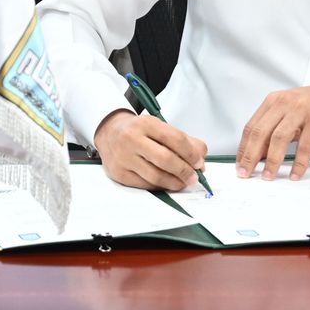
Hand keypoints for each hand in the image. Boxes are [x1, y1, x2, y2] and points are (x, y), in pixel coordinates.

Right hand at [92, 109, 207, 191]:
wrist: (108, 132)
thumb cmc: (138, 131)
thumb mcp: (159, 126)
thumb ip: (183, 141)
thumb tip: (200, 161)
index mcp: (145, 123)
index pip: (175, 139)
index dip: (191, 153)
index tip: (199, 162)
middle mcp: (131, 139)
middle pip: (166, 159)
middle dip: (184, 171)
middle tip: (194, 177)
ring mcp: (123, 157)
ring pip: (156, 176)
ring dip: (174, 182)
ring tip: (182, 182)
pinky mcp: (119, 173)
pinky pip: (146, 185)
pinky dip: (160, 186)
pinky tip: (166, 182)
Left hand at [235, 82, 309, 180]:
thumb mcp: (292, 112)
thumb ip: (277, 128)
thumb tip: (260, 153)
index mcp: (274, 101)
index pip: (252, 126)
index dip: (244, 147)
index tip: (239, 163)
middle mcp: (285, 103)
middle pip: (261, 132)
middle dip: (250, 156)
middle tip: (246, 173)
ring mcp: (301, 110)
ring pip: (279, 139)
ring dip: (272, 161)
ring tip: (268, 176)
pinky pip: (304, 145)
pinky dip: (298, 162)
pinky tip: (295, 174)